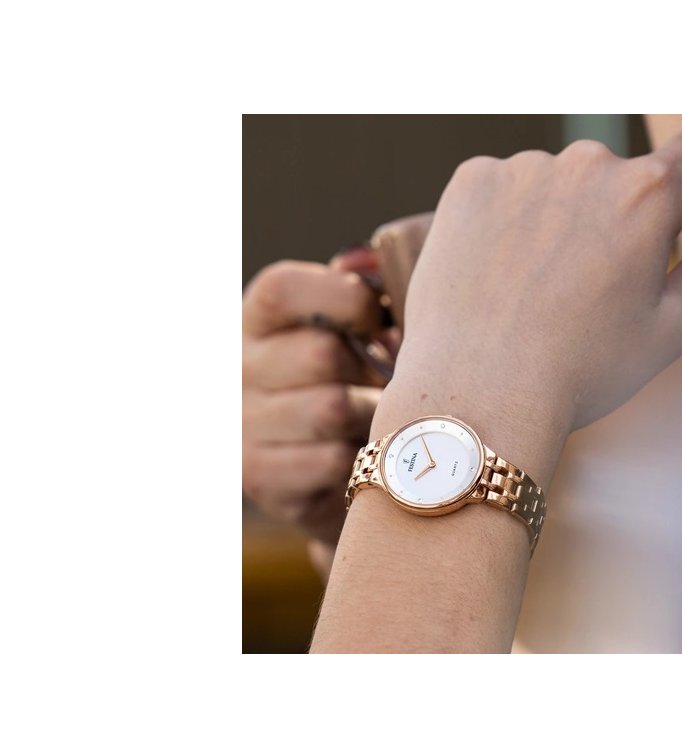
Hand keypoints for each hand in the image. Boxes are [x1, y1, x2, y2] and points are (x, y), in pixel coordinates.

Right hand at [242, 249, 390, 548]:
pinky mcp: (258, 477)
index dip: (346, 301)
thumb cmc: (359, 379)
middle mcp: (234, 367)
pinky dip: (363, 458)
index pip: (283, 289)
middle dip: (371, 369)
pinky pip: (331, 460)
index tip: (380, 322)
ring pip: (331, 409)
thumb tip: (364, 261)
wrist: (333, 469)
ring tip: (380, 418)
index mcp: (257, 318)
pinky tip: (366, 454)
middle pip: (322, 354)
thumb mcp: (358, 326)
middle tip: (389, 381)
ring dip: (373, 416)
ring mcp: (239, 425)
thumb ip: (365, 284)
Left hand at [380, 124, 681, 480]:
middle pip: (622, 174)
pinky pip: (504, 186)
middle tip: (597, 284)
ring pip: (559, 182)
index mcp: (648, 194)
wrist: (481, 393)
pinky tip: (502, 273)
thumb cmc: (581, 371)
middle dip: (622, 216)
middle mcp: (587, 163)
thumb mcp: (670, 330)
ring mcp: (522, 168)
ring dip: (562, 217)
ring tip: (540, 288)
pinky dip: (509, 218)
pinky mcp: (471, 182)